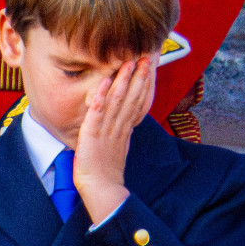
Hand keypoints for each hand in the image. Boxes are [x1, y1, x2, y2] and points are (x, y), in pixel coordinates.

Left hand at [73, 57, 155, 222]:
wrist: (102, 189)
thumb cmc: (106, 171)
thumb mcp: (118, 146)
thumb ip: (122, 130)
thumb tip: (127, 120)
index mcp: (126, 129)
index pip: (138, 101)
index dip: (145, 83)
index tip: (150, 65)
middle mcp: (120, 126)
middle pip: (133, 97)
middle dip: (140, 75)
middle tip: (147, 56)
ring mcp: (107, 129)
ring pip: (118, 100)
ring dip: (124, 79)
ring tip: (129, 61)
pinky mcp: (93, 133)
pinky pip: (97, 112)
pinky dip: (100, 96)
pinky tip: (103, 81)